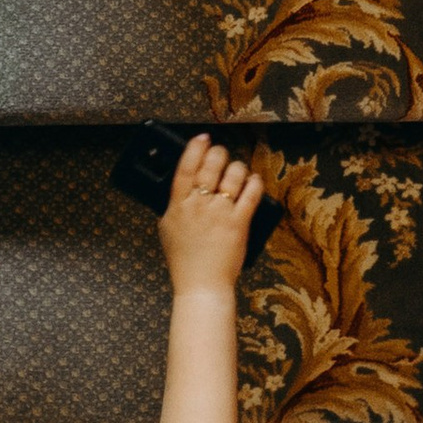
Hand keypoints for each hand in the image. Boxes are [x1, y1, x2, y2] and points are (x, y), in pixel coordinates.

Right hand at [158, 133, 264, 297]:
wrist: (201, 284)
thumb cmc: (183, 260)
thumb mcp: (167, 228)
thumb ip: (174, 206)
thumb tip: (181, 188)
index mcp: (179, 205)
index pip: (186, 167)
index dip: (194, 148)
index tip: (202, 137)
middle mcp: (199, 205)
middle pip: (211, 166)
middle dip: (219, 154)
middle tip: (221, 154)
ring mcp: (220, 213)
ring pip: (233, 176)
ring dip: (238, 167)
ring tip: (238, 169)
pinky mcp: (239, 223)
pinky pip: (251, 194)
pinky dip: (254, 183)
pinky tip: (254, 180)